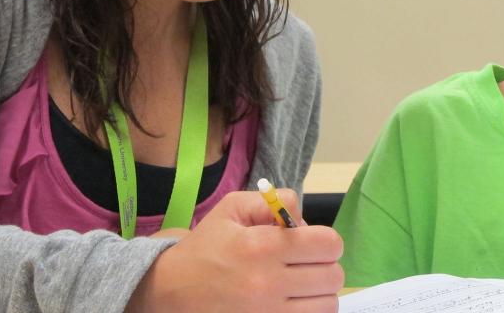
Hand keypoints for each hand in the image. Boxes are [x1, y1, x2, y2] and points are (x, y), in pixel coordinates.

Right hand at [127, 189, 343, 312]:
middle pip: (333, 276)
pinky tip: (292, 302)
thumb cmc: (206, 246)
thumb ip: (274, 202)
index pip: (328, 244)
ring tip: (300, 285)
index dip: (325, 241)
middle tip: (305, 263)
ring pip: (327, 305)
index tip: (311, 243)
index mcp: (262, 247)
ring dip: (319, 293)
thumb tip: (304, 220)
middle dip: (324, 265)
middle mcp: (268, 284)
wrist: (171, 291)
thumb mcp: (233, 208)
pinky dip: (308, 311)